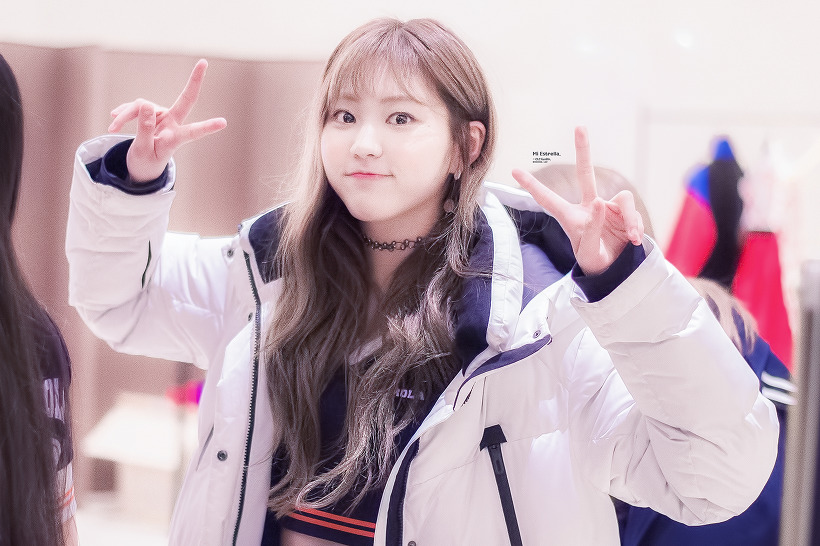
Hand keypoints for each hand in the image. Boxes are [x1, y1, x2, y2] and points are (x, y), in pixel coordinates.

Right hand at [108, 59, 226, 182]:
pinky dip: (123, 114)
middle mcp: (172, 124)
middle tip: (204, 62)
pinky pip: (135, 107)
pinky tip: (113, 121)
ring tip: (112, 127)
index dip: (207, 127)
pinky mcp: (151, 113)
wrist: (141, 167)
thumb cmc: (146, 163)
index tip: (223, 123)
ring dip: (125, 115)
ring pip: (142, 106)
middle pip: (185, 99)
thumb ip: (143, 129)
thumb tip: (145, 103)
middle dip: (194, 81)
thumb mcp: (142, 151)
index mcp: (175, 139)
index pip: (192, 132)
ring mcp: (163, 116)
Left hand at [512, 127, 643, 275]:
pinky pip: (632, 210)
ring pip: (622, 199)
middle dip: (584, 150)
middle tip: (580, 126)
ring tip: (630, 238)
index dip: (532, 185)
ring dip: (629, 219)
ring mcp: (608, 207)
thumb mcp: (590, 252)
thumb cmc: (595, 263)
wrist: (617, 271)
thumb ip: (593, 229)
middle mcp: (589, 207)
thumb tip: (601, 203)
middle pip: (586, 174)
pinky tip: (634, 239)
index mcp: (570, 218)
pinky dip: (635, 224)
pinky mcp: (625, 212)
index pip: (548, 199)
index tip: (514, 170)